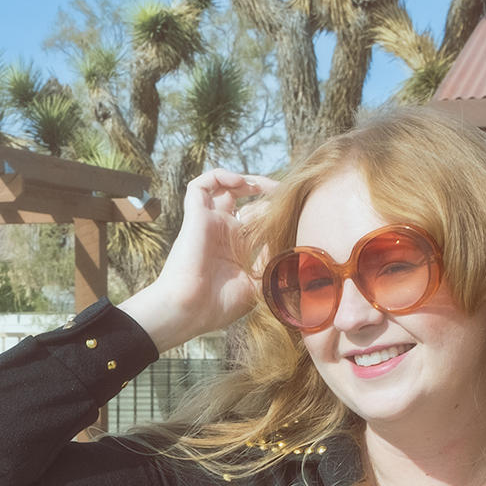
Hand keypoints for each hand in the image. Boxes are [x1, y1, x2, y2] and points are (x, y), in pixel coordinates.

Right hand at [118, 167, 277, 350]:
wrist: (188, 311)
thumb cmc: (217, 305)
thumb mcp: (256, 283)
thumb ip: (270, 260)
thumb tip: (286, 241)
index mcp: (235, 247)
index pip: (257, 218)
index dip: (275, 211)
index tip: (296, 212)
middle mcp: (222, 231)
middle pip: (245, 200)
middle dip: (267, 194)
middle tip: (287, 196)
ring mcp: (209, 222)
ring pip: (224, 187)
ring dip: (246, 180)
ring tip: (268, 186)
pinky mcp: (195, 216)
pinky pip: (200, 185)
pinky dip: (220, 175)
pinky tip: (240, 183)